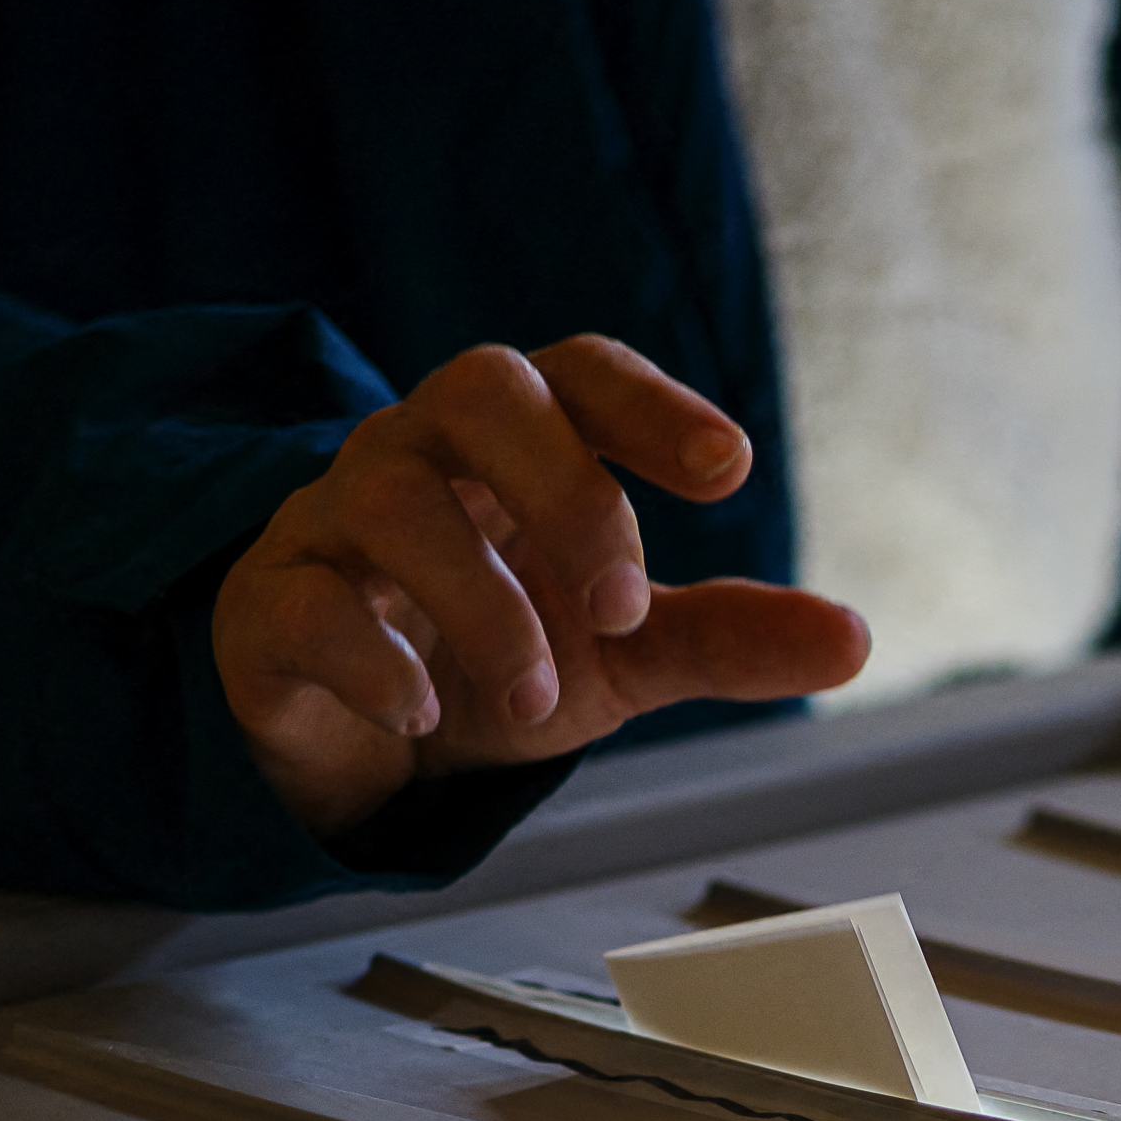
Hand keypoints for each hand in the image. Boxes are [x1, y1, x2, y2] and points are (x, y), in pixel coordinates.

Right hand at [215, 335, 870, 839]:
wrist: (366, 747)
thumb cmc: (499, 655)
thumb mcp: (624, 652)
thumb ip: (726, 636)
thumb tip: (854, 639)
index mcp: (518, 444)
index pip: (579, 373)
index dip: (651, 404)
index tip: (729, 470)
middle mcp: (422, 455)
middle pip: (479, 388)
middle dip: (564, 487)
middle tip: (624, 605)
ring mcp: (332, 523)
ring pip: (390, 497)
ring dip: (482, 601)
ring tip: (537, 692)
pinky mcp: (266, 609)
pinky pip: (303, 599)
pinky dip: (371, 655)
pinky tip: (422, 714)